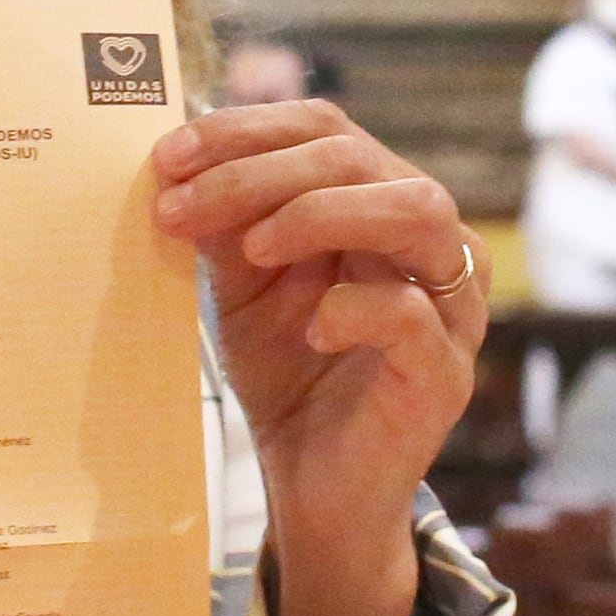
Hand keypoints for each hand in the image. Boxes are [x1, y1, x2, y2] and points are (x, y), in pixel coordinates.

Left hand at [151, 98, 471, 615]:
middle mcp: (426, 241)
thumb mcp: (243, 287)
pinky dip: (357, 307)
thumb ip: (225, 225)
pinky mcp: (444, 373)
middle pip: (363, 159)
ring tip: (254, 249)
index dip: (246, 130)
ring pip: (417, 211)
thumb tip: (175, 162)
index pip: (327, 128)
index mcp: (378, 203)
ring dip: (323, 213)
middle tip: (182, 205)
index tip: (167, 157)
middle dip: (260, 173)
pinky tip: (309, 326)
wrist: (312, 487)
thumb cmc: (288, 374)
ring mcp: (448, 304)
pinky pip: (416, 315)